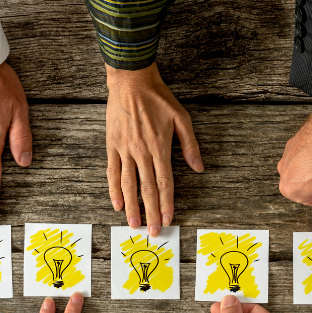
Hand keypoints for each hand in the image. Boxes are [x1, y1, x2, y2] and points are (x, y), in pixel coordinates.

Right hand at [105, 62, 202, 236]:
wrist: (131, 81)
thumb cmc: (158, 98)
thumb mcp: (181, 118)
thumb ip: (190, 145)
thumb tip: (199, 168)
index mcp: (160, 147)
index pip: (164, 182)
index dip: (166, 203)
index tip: (168, 218)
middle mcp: (141, 152)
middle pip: (147, 189)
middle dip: (150, 212)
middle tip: (153, 231)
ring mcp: (124, 150)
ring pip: (127, 184)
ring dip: (131, 206)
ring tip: (134, 224)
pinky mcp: (112, 145)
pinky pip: (112, 172)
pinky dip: (113, 189)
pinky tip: (117, 203)